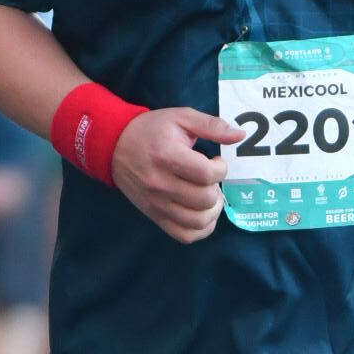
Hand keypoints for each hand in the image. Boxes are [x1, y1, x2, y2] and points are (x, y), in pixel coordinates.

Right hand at [112, 105, 242, 243]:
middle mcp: (160, 184)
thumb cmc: (151, 130)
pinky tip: (202, 212)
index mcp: (168, 156)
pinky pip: (185, 235)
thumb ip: (211, 125)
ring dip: (212, 210)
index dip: (221, 168)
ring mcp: (157, 204)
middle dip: (216, 188)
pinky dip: (201, 228)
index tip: (215, 161)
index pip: (207, 174)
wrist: (114, 146)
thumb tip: (239, 135)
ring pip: (198, 221)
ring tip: (208, 195)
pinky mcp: (155, 216)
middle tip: (209, 178)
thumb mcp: (181, 117)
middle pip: (205, 199)